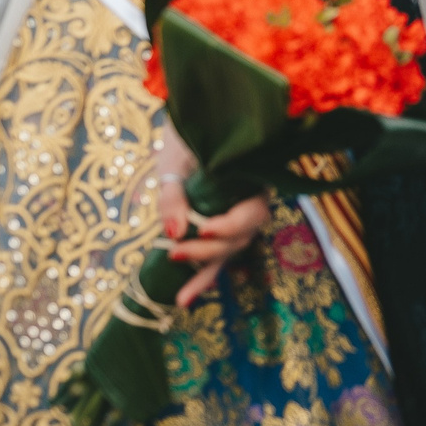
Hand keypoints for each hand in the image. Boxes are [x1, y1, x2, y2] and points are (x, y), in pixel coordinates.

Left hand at [153, 129, 269, 308]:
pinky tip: (184, 299)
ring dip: (205, 271)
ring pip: (229, 251)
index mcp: (250, 178)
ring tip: (181, 296)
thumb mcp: (175, 160)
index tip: (201, 229)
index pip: (251, 212)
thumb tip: (175, 232)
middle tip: (175, 253)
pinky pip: (216, 257)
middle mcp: (249, 201)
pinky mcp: (217, 230)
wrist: (186, 126)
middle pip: (240, 237)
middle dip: (208, 250)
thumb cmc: (184, 137)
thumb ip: (175, 196)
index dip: (228, 225)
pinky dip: (201, 278)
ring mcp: (235, 217)